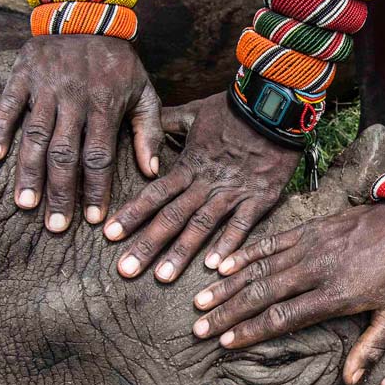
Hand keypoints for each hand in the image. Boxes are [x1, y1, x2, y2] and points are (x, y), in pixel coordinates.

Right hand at [0, 35, 162, 230]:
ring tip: (26, 204)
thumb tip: (152, 172)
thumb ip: (149, 132)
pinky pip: (8, 104)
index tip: (94, 219)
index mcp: (105, 106)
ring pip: (35, 135)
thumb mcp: (145, 93)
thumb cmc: (120, 64)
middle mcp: (74, 98)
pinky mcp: (23, 73)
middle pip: (65, 153)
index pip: (99, 156)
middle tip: (56, 226)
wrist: (89, 15)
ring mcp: (46, 86)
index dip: (96, 189)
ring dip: (29, 172)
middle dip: (61, 192)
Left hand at [104, 91, 300, 280]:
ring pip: (201, 226)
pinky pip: (242, 225)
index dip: (131, 215)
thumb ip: (169, 121)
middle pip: (171, 217)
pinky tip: (215, 268)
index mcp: (189, 165)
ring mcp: (233, 192)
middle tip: (126, 270)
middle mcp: (206, 183)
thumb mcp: (196, 111)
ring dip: (181, 253)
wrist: (274, 106)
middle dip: (147, 244)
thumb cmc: (235, 108)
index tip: (109, 235)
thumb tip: (147, 123)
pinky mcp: (259, 198)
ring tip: (162, 277)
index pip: (154, 194)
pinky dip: (228, 245)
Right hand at [191, 203, 384, 384]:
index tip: (226, 342)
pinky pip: (270, 242)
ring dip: (227, 285)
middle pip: (262, 293)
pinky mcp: (308, 229)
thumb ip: (371, 348)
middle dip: (228, 312)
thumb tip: (349, 381)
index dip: (252, 330)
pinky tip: (221, 264)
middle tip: (199, 328)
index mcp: (336, 294)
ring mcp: (309, 246)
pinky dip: (244, 254)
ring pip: (259, 268)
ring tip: (200, 301)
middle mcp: (316, 269)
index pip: (284, 316)